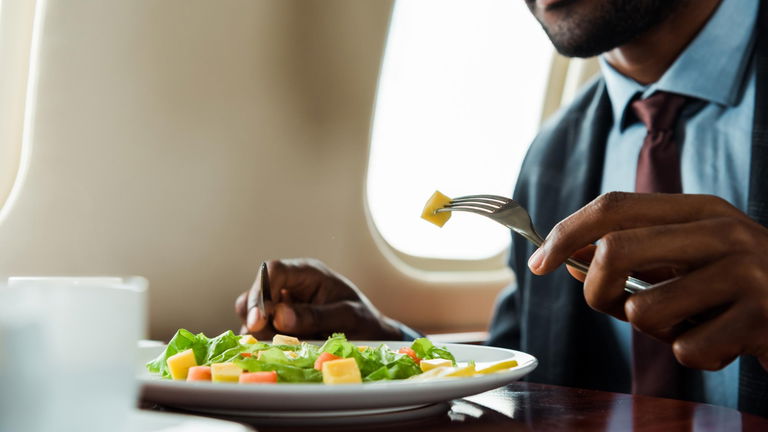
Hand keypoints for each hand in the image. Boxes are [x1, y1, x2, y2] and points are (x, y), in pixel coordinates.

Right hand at [234, 258, 402, 340]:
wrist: (372, 336)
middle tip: (269, 336)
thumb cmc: (363, 320)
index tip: (258, 319)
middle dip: (256, 315)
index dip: (260, 292)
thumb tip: (280, 317)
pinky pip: (260, 332)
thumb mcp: (347, 316)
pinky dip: (264, 342)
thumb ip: (315, 316)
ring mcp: (283, 306)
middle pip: (255, 293)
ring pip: (252, 314)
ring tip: (284, 344)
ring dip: (260, 332)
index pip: (273, 271)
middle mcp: (290, 287)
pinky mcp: (280, 325)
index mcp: (307, 274)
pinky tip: (281, 350)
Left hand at [527, 192, 767, 370]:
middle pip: (616, 250)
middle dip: (595, 289)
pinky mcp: (761, 320)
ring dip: (655, 330)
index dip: (567, 232)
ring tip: (693, 321)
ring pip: (643, 311)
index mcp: (700, 210)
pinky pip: (686, 350)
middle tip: (609, 305)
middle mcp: (725, 232)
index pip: (614, 206)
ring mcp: (747, 274)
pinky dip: (694, 355)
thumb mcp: (690, 258)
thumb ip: (636, 254)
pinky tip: (724, 341)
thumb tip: (566, 258)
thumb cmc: (737, 288)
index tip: (538, 262)